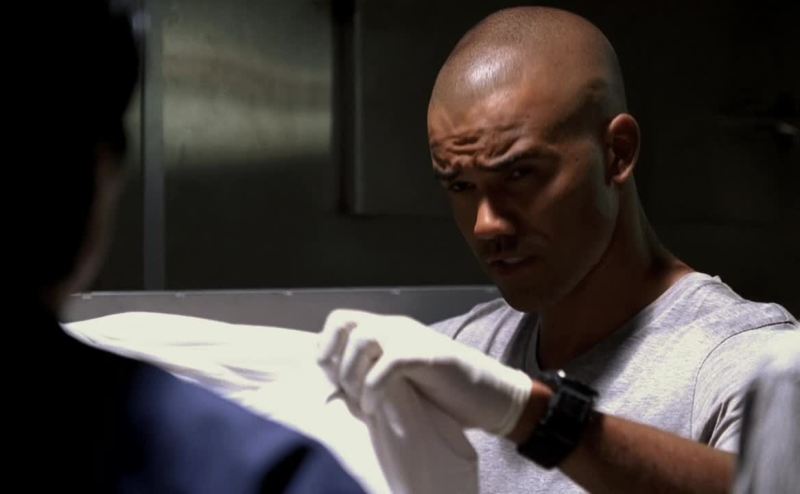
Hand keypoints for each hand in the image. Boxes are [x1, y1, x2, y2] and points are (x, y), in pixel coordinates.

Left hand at [316, 309, 531, 434]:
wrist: (492, 396)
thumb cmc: (447, 393)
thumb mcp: (402, 380)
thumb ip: (375, 374)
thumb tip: (336, 392)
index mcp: (389, 330)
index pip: (341, 321)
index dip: (326, 347)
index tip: (331, 378)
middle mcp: (396, 327)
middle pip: (343, 321)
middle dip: (332, 357)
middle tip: (342, 388)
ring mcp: (411, 337)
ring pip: (361, 339)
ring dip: (353, 375)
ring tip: (362, 402)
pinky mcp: (425, 355)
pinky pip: (385, 366)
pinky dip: (373, 390)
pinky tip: (375, 408)